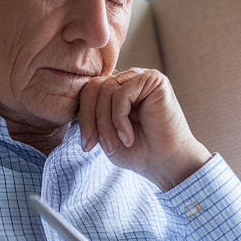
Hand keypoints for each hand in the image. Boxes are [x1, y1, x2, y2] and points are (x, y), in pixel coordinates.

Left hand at [77, 68, 210, 191]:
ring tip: (118, 144)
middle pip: (94, 87)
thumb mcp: (105, 133)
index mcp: (117, 90)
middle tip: (96, 145)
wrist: (166, 163)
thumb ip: (92, 115)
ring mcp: (141, 77)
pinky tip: (129, 137)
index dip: (83, 117)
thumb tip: (73, 105)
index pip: (88, 91)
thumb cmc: (139, 151)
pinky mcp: (153, 80)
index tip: (87, 146)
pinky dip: (119, 119)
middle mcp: (129, 80)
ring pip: (106, 90)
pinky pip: (121, 93)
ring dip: (106, 123)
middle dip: (90, 119)